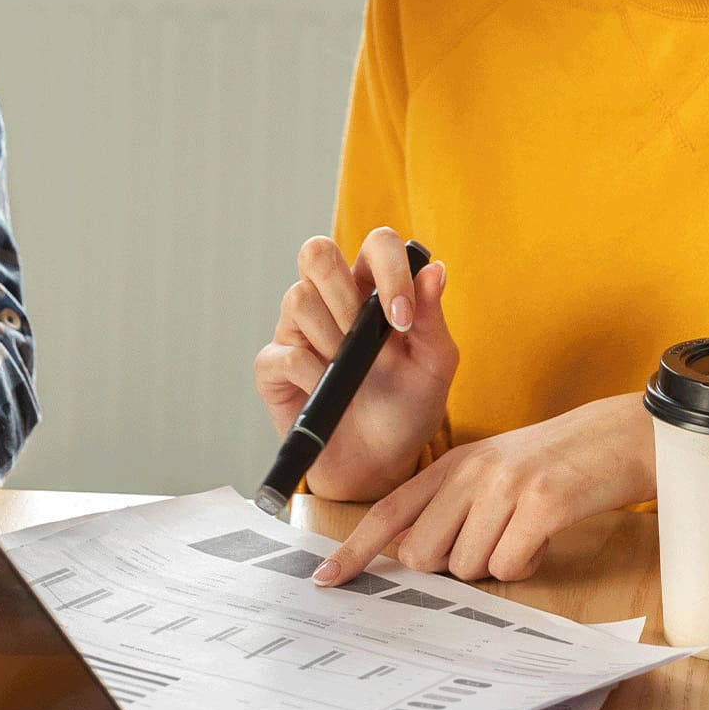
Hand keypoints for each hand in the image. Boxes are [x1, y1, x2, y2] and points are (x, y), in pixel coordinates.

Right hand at [253, 228, 457, 501]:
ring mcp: (298, 331)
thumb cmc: (408, 409)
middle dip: (343, 295)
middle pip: (316, 252)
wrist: (379, 465)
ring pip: (297, 299)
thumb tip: (434, 268)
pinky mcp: (274, 366)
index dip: (388, 267)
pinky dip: (310, 375)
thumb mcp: (434, 367)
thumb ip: (432, 318)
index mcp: (373, 291)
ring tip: (350, 374)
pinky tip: (327, 392)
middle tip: (364, 337)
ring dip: (331, 341)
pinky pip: (282, 352)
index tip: (401, 316)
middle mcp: (331, 302)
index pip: (375, 244)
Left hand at [311, 393, 655, 587]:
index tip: (327, 579)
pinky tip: (545, 536)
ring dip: (497, 563)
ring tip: (525, 530)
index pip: (388, 512)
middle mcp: (470, 472)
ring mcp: (505, 486)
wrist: (622, 436)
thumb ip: (451, 504)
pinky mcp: (541, 504)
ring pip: (466, 565)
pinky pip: (509, 564)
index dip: (355, 550)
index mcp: (453, 464)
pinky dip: (528, 563)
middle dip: (452, 563)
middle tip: (491, 541)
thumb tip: (411, 553)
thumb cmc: (558, 462)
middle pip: (423, 554)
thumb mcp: (494, 472)